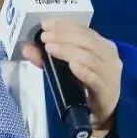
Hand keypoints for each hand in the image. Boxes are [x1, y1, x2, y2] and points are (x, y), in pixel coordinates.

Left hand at [22, 19, 121, 137]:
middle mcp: (109, 56)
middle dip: (64, 36)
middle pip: (87, 41)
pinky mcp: (107, 90)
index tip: (46, 24)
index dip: (64, 26)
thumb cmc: (85, 85)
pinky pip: (95, 78)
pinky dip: (83, 71)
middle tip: (45, 37)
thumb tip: (26, 48)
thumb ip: (47, 57)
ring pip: (90, 57)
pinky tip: (71, 66)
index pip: (84, 30)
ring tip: (50, 49)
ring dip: (68, 51)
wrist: (102, 113)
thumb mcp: (67, 68)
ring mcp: (110, 73)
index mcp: (102, 45)